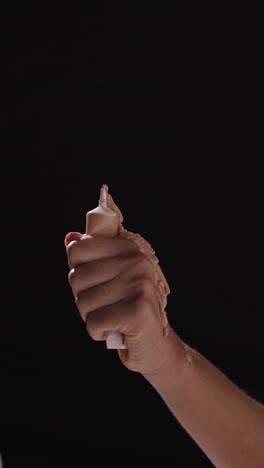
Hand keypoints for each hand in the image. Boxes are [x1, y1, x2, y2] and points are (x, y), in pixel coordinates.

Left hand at [64, 232, 182, 374]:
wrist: (152, 343)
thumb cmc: (125, 307)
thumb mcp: (108, 277)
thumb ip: (89, 256)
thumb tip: (69, 237)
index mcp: (128, 248)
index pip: (77, 249)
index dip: (78, 271)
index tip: (96, 283)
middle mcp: (136, 262)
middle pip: (77, 277)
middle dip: (83, 298)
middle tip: (104, 306)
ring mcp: (139, 285)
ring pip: (83, 301)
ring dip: (90, 316)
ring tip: (110, 318)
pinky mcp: (137, 311)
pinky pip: (94, 322)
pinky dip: (97, 332)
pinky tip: (113, 330)